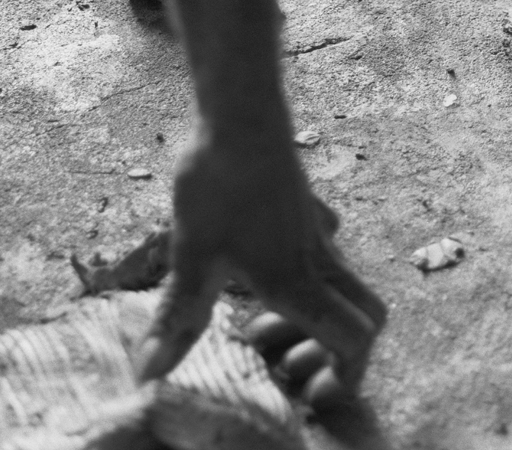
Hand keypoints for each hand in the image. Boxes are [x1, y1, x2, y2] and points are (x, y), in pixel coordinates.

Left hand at [135, 131, 385, 407]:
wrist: (241, 118)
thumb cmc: (220, 185)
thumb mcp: (192, 258)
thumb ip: (178, 321)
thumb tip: (148, 376)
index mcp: (299, 282)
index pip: (355, 339)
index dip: (346, 376)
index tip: (309, 394)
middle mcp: (320, 261)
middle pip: (363, 317)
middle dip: (337, 355)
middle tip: (289, 368)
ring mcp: (317, 234)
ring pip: (337, 289)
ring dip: (309, 320)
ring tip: (255, 330)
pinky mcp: (305, 213)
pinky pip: (319, 255)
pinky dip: (299, 281)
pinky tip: (254, 272)